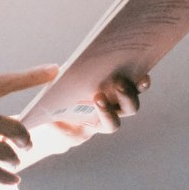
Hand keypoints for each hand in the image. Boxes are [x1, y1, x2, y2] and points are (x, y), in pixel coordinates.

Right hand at [0, 66, 57, 187]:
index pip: (4, 82)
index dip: (32, 76)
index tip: (55, 70)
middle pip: (12, 124)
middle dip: (24, 136)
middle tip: (25, 143)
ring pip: (5, 150)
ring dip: (13, 158)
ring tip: (13, 163)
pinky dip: (6, 177)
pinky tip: (11, 179)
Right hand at [16, 72, 148, 169]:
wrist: (61, 125)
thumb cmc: (53, 118)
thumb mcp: (49, 115)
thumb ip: (51, 106)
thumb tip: (53, 81)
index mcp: (96, 125)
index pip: (110, 124)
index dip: (108, 113)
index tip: (97, 98)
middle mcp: (112, 115)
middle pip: (128, 110)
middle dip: (125, 96)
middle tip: (118, 82)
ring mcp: (117, 102)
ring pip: (134, 95)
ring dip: (134, 85)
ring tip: (128, 71)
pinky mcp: (118, 89)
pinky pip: (134, 84)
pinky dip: (137, 77)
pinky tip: (139, 64)